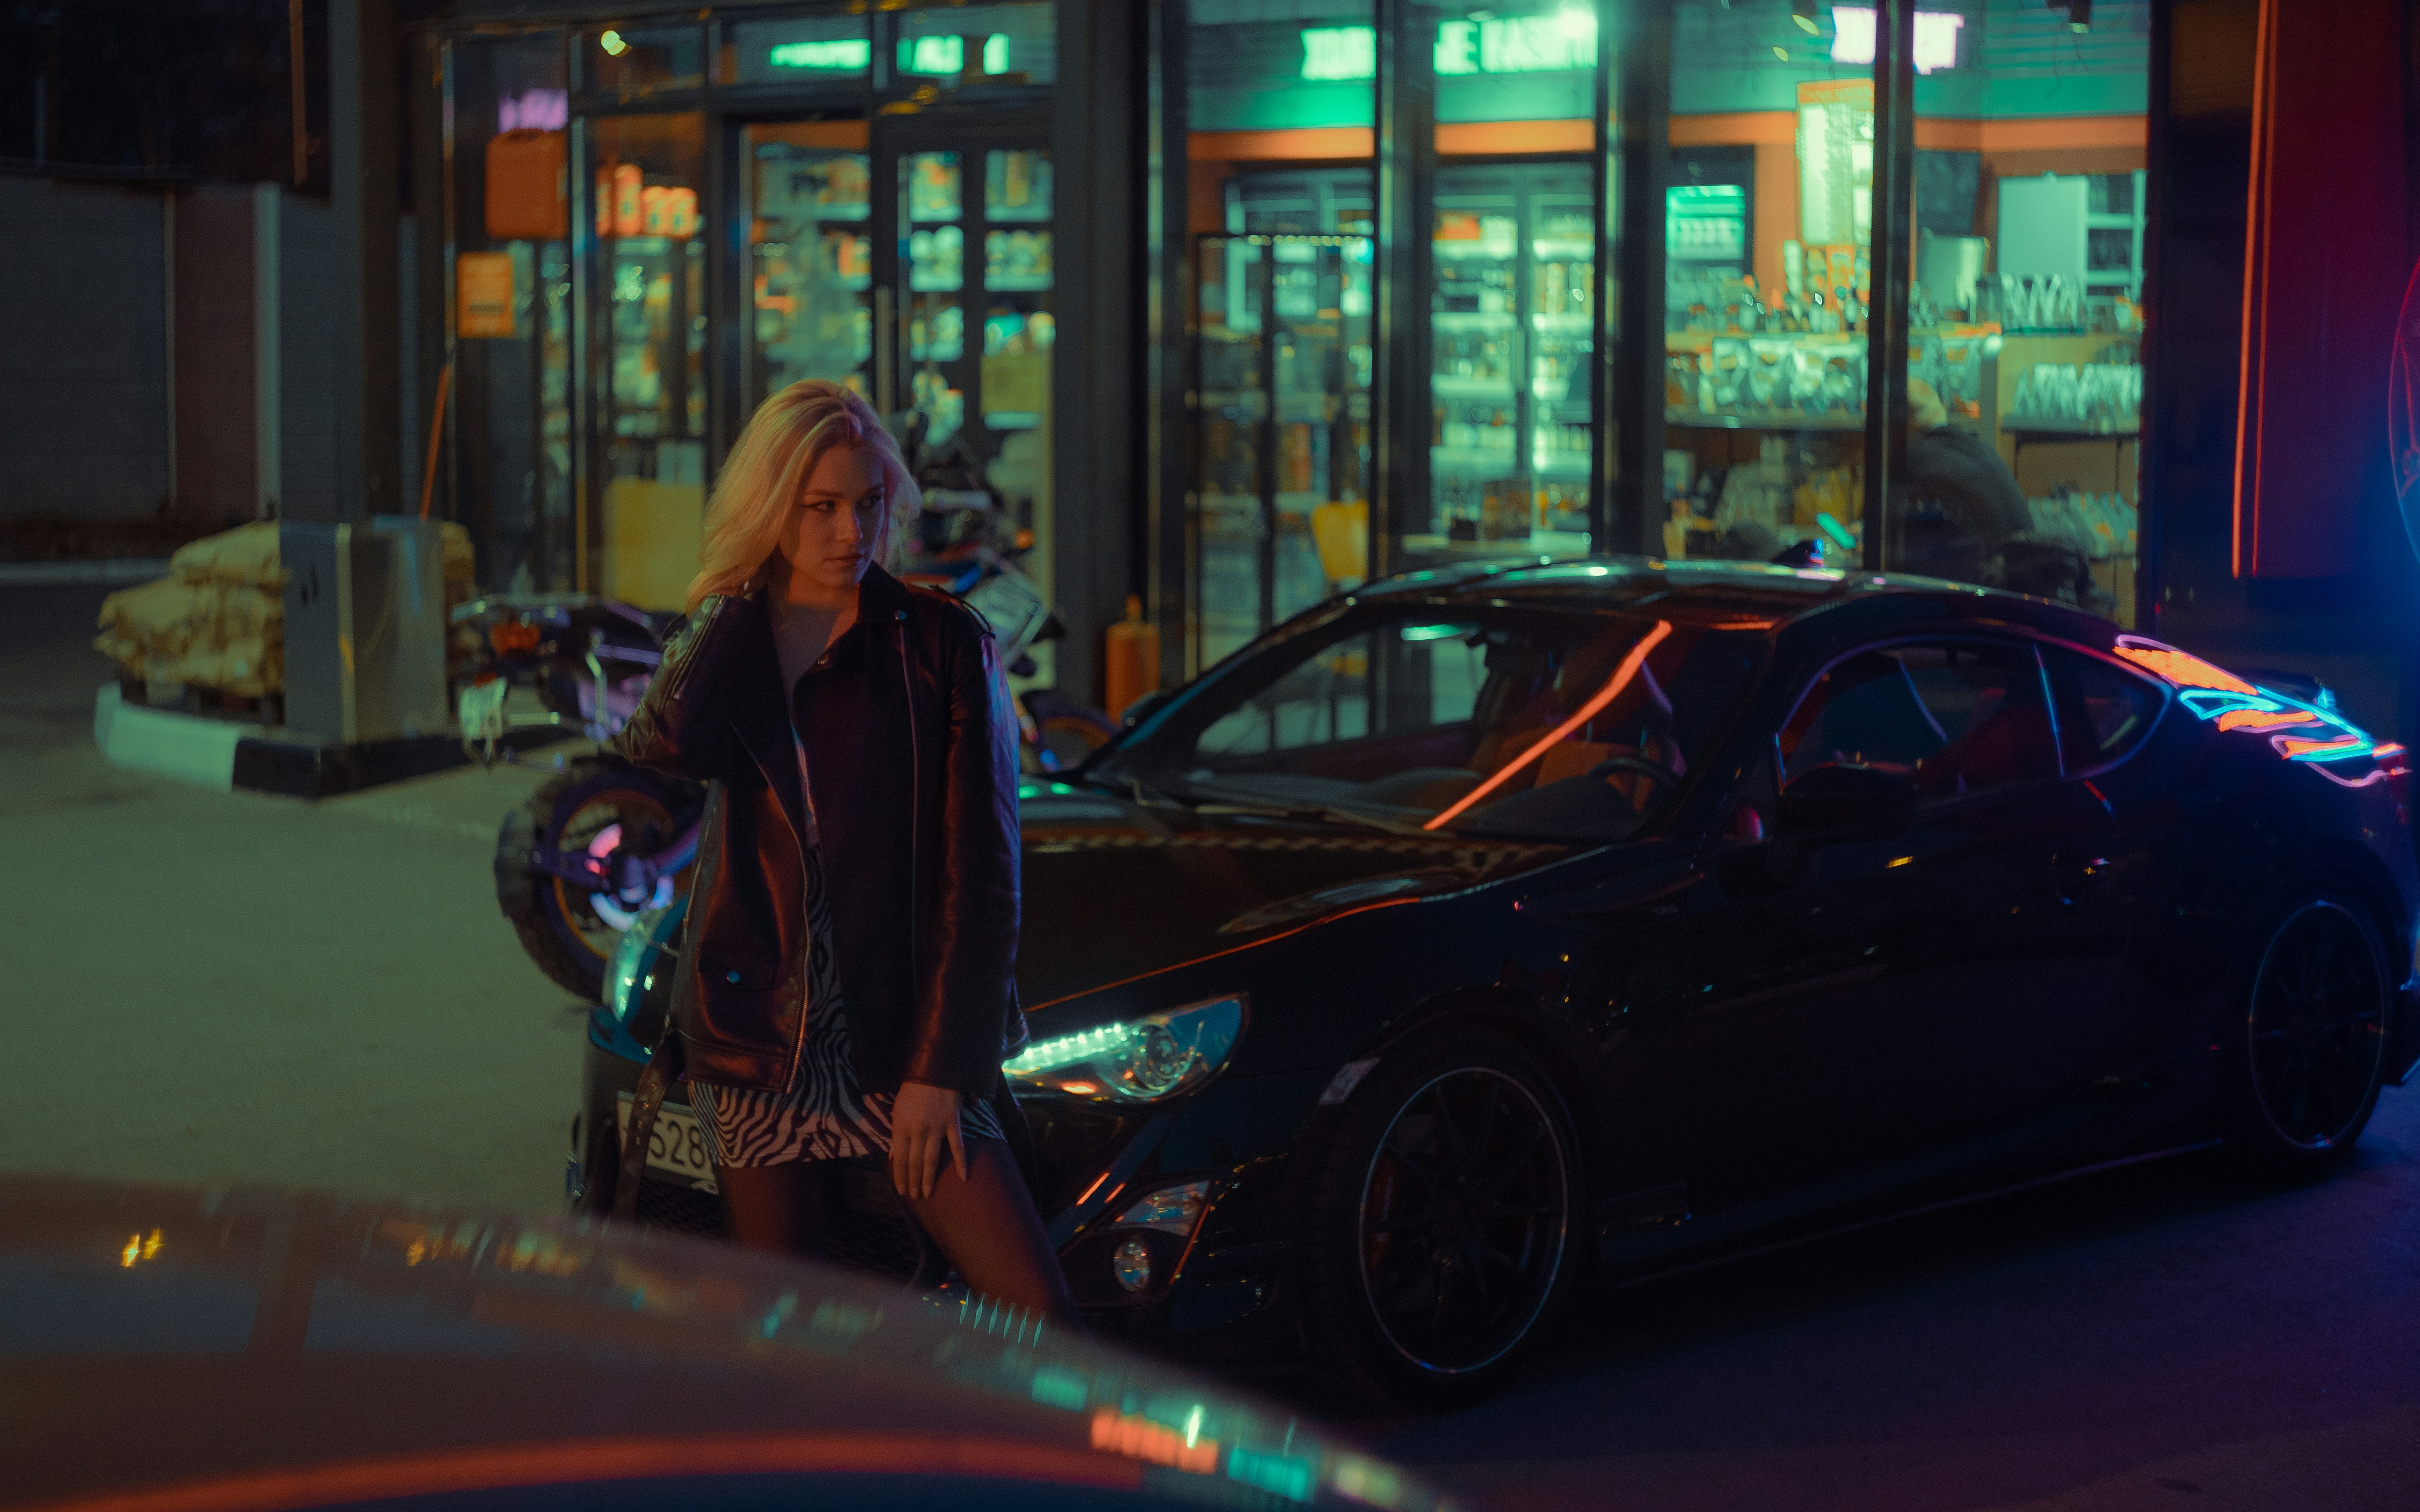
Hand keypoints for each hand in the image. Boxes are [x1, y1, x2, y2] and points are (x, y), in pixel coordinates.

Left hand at [889, 1080, 965, 1199]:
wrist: (933, 1070)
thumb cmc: (912, 1090)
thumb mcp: (897, 1111)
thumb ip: (896, 1135)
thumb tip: (893, 1157)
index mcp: (901, 1128)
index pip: (900, 1160)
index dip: (900, 1177)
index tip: (901, 1190)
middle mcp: (918, 1131)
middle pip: (915, 1164)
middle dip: (913, 1183)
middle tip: (914, 1197)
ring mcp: (937, 1128)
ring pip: (932, 1160)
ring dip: (929, 1179)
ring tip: (927, 1194)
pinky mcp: (953, 1124)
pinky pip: (957, 1146)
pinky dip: (961, 1163)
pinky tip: (962, 1178)